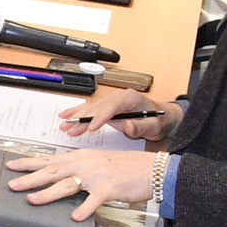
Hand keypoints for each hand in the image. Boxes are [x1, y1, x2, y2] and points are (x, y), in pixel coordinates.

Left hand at [6, 147, 160, 220]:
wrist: (151, 169)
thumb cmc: (125, 167)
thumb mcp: (98, 162)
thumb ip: (80, 168)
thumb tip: (61, 176)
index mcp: (81, 157)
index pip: (50, 159)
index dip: (30, 162)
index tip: (12, 165)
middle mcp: (85, 164)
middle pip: (52, 171)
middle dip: (30, 178)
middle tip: (12, 184)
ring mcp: (97, 176)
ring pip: (67, 185)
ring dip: (48, 193)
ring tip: (32, 200)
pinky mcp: (110, 189)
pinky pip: (94, 200)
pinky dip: (84, 209)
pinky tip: (74, 217)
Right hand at [60, 87, 178, 143]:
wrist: (162, 118)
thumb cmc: (159, 120)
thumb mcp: (155, 126)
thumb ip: (141, 126)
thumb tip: (128, 126)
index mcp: (129, 98)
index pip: (111, 107)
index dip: (99, 117)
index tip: (90, 128)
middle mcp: (117, 97)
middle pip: (96, 108)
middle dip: (82, 118)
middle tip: (70, 128)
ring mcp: (111, 102)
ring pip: (90, 108)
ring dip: (76, 117)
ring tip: (64, 125)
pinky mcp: (107, 108)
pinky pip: (90, 110)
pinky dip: (78, 113)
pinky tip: (66, 116)